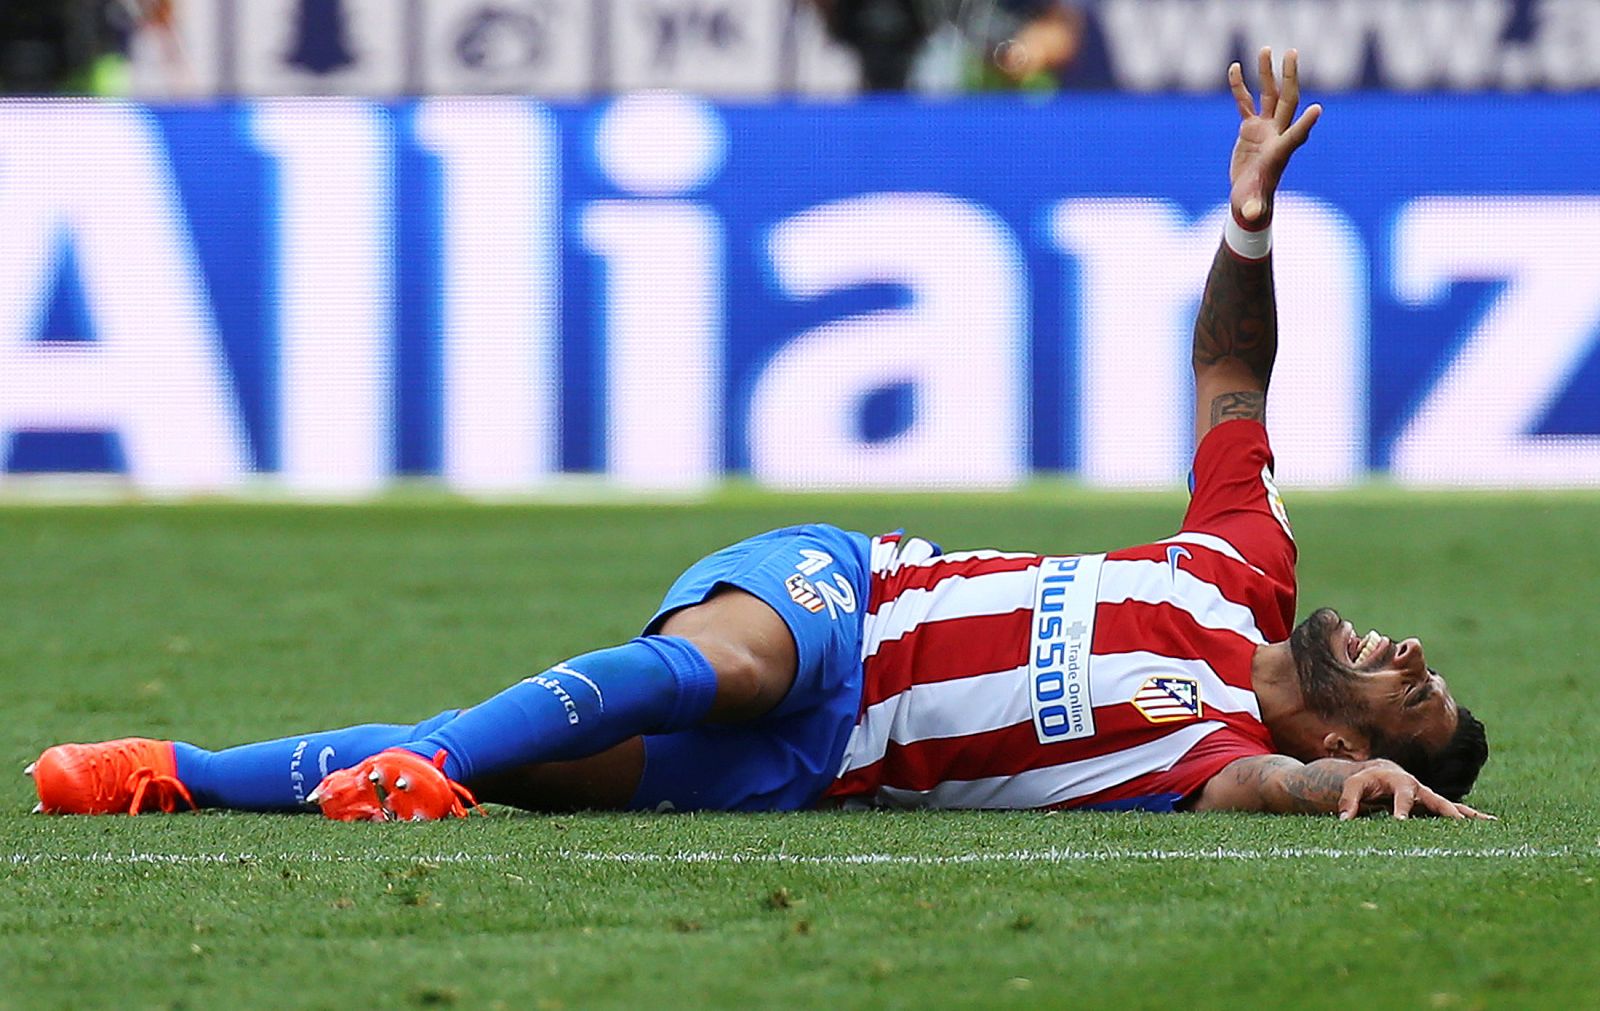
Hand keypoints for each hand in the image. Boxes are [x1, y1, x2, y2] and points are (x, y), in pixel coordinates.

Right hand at [1227, 47, 1321, 224]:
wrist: (1248, 199)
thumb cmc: (1252, 203)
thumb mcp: (1251, 205)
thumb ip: (1252, 206)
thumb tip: (1251, 213)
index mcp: (1280, 153)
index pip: (1296, 136)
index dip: (1306, 124)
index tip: (1318, 110)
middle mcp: (1277, 135)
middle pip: (1287, 102)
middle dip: (1290, 78)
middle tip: (1292, 54)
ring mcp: (1265, 129)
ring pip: (1269, 95)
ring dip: (1268, 73)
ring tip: (1265, 49)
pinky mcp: (1250, 128)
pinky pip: (1245, 102)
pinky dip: (1240, 87)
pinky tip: (1235, 67)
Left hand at [1336, 760, 1496, 820]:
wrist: (1381, 774)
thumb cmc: (1366, 781)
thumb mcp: (1354, 786)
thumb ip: (1348, 801)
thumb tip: (1343, 820)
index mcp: (1401, 782)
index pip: (1403, 797)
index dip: (1402, 809)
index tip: (1401, 822)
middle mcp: (1421, 789)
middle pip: (1438, 801)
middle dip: (1448, 812)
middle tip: (1458, 825)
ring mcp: (1431, 798)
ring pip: (1454, 808)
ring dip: (1471, 817)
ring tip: (1491, 825)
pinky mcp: (1436, 808)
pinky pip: (1457, 814)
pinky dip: (1473, 820)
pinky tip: (1492, 828)